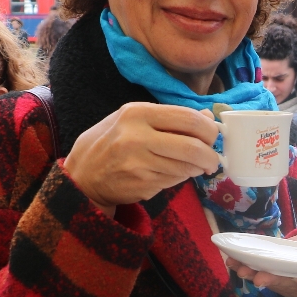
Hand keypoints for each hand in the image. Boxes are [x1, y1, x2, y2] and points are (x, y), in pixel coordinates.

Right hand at [64, 103, 221, 214]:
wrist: (82, 175)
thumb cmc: (110, 142)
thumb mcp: (134, 120)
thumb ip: (170, 118)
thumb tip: (207, 116)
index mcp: (138, 112)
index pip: (188, 118)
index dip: (208, 129)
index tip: (213, 136)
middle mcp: (137, 136)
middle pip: (193, 147)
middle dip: (210, 155)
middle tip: (213, 159)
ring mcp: (139, 162)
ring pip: (186, 167)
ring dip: (197, 169)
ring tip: (195, 166)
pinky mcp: (142, 184)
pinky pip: (174, 180)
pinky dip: (181, 177)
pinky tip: (174, 173)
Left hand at [224, 216, 296, 296]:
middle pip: (294, 291)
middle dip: (276, 283)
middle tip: (260, 275)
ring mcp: (293, 285)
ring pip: (276, 286)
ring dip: (257, 277)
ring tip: (242, 267)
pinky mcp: (278, 276)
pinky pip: (264, 276)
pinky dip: (248, 269)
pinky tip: (234, 261)